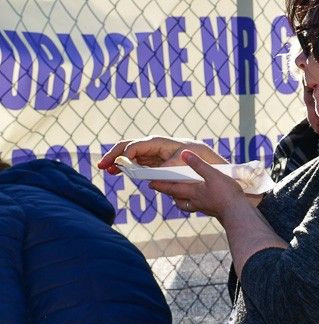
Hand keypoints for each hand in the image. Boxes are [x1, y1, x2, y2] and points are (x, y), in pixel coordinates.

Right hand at [97, 136, 225, 173]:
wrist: (211, 163)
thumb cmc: (199, 160)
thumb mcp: (185, 164)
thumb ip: (167, 170)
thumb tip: (151, 180)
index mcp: (160, 143)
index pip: (136, 146)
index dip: (125, 155)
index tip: (119, 166)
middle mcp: (155, 146)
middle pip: (129, 148)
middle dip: (115, 156)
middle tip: (102, 166)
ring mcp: (154, 154)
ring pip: (131, 156)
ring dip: (119, 162)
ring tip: (107, 169)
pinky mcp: (157, 163)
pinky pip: (138, 163)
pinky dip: (129, 167)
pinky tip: (120, 172)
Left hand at [148, 150, 249, 219]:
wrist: (239, 213)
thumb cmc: (226, 194)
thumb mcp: (213, 174)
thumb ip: (198, 164)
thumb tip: (183, 153)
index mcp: (193, 191)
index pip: (172, 187)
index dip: (161, 185)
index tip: (150, 183)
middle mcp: (196, 201)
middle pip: (177, 197)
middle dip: (169, 193)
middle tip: (162, 189)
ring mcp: (205, 207)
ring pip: (187, 205)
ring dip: (181, 201)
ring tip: (179, 197)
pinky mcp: (214, 211)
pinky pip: (199, 208)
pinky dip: (195, 205)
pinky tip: (201, 202)